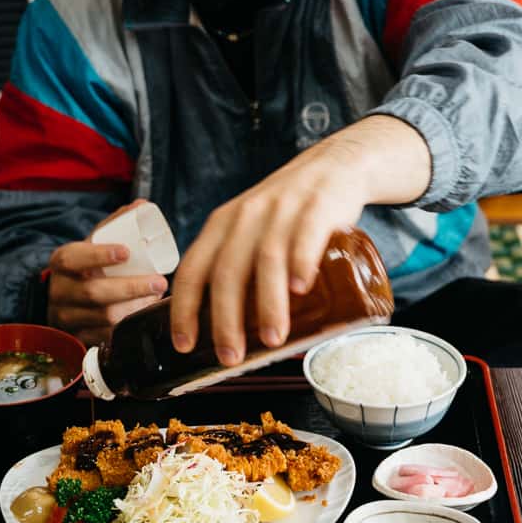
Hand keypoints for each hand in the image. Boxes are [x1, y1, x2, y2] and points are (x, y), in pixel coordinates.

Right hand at [47, 200, 167, 345]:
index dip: (99, 255)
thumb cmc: (88, 267)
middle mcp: (59, 291)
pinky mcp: (78, 338)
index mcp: (62, 262)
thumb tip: (142, 205)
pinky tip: (143, 316)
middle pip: (94, 292)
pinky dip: (128, 326)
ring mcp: (67, 318)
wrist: (66, 300)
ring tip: (156, 298)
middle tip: (160, 282)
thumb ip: (116, 223)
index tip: (127, 252)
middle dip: (131, 287)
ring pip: (103, 317)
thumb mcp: (94, 244)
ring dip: (135, 307)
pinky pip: (106, 336)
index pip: (74, 258)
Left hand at [170, 116, 429, 365]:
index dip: (185, 309)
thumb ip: (239, 267)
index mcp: (222, 225)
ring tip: (272, 339)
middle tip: (231, 357)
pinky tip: (301, 288)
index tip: (184, 344)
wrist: (336, 165)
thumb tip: (231, 331)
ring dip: (267, 303)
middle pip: (227, 271)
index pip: (193, 269)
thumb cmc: (289, 212)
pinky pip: (305, 235)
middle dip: (226, 320)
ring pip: (267, 259)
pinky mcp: (318, 206)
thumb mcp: (251, 229)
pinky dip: (301, 262)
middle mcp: (246, 216)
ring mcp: (282, 210)